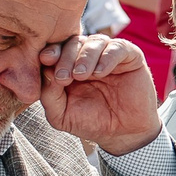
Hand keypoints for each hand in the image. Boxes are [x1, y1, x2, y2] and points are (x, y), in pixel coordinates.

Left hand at [39, 34, 160, 157]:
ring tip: (81, 75)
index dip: (51, 51)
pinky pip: (118, 47)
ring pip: (95, 41)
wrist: (122, 134)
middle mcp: (89, 56)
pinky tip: (100, 73)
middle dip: (65, 57)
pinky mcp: (130, 57)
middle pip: (74, 42)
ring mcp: (109, 55)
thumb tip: (46, 71)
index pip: (58, 50)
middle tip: (63, 76)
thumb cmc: (91, 123)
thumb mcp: (61, 115)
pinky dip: (107, 57)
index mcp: (70, 66)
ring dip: (85, 56)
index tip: (45, 60)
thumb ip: (49, 95)